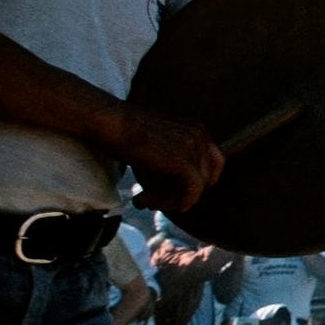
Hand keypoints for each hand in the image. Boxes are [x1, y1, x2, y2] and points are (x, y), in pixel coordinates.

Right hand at [102, 104, 223, 211]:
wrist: (110, 122)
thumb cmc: (124, 132)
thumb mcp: (158, 142)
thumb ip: (172, 157)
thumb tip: (174, 186)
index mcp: (196, 129)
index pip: (213, 162)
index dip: (197, 181)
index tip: (176, 191)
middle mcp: (200, 135)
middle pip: (208, 176)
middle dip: (185, 193)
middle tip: (158, 201)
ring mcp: (194, 148)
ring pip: (197, 187)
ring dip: (170, 199)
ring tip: (143, 201)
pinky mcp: (183, 161)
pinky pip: (191, 191)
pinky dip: (173, 202)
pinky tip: (145, 200)